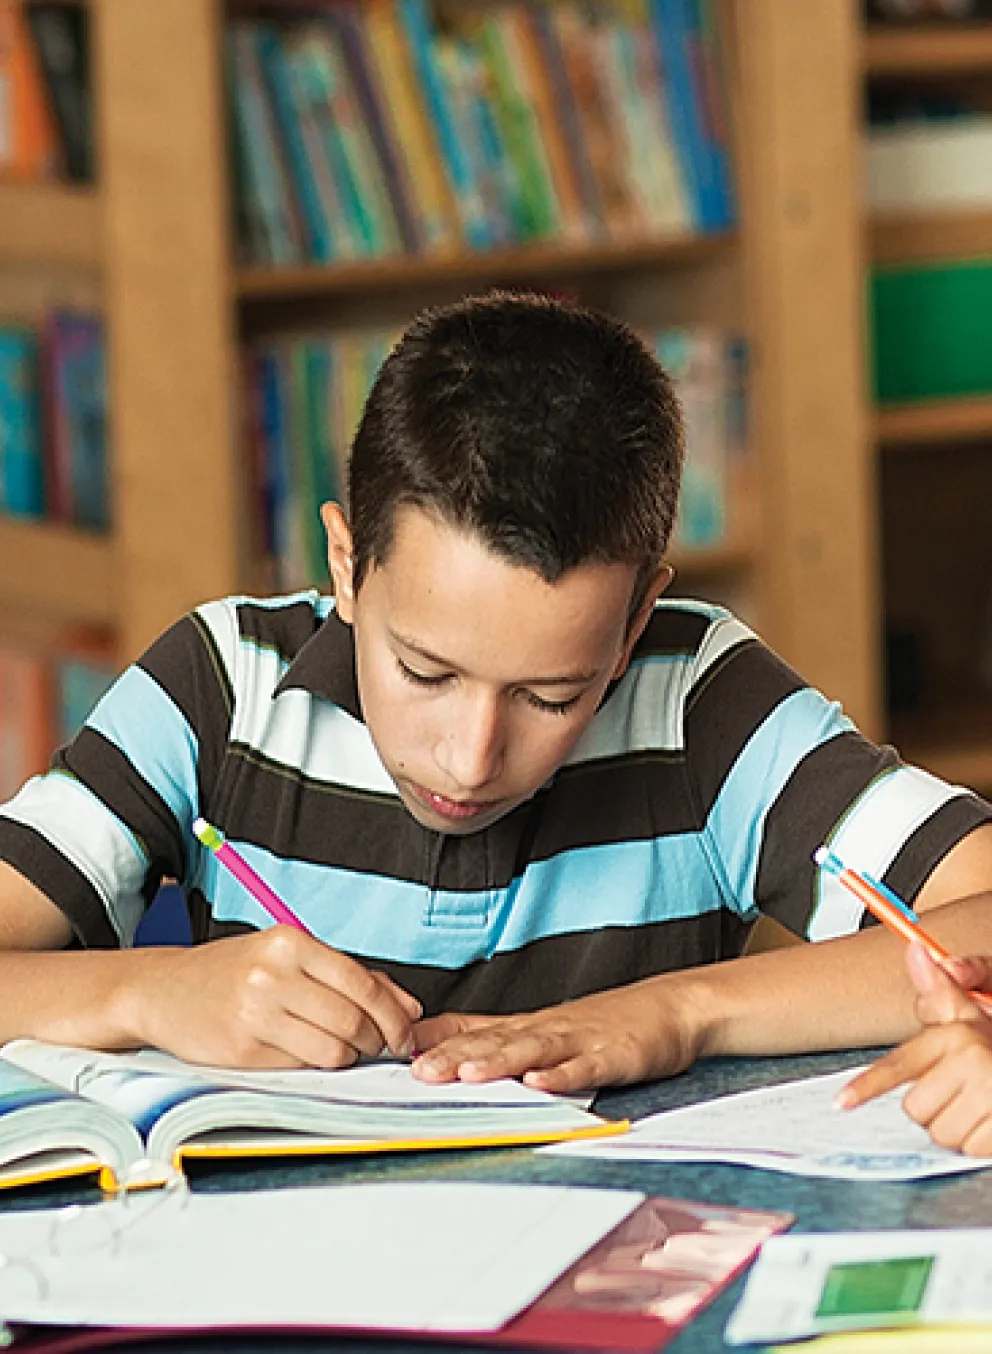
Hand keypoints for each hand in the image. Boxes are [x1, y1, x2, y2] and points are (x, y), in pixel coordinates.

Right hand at [129, 928, 421, 1068]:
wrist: (165, 990)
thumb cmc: (236, 971)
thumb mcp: (291, 956)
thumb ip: (350, 976)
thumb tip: (409, 1008)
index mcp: (291, 942)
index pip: (363, 984)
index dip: (394, 1015)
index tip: (405, 1032)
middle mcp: (273, 974)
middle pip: (353, 1020)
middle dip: (376, 1040)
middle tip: (378, 1045)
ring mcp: (254, 1014)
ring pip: (332, 1050)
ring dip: (347, 1056)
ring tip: (341, 1048)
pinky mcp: (241, 1050)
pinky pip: (300, 1066)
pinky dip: (313, 1064)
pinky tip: (304, 1051)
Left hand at [410, 978, 705, 1092]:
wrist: (669, 1008)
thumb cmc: (603, 1024)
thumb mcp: (545, 1030)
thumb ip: (497, 1038)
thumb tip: (439, 1049)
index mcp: (528, 1027)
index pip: (473, 1029)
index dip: (435, 1041)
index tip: (393, 1050)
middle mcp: (546, 1029)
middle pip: (494, 1041)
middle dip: (455, 1056)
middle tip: (418, 1073)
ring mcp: (580, 1040)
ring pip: (533, 1050)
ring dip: (499, 1062)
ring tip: (468, 1073)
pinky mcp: (613, 1056)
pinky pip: (586, 1067)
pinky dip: (563, 1076)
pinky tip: (541, 1084)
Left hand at [838, 943, 991, 1154]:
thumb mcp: (969, 1014)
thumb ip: (939, 991)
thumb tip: (916, 951)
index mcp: (955, 1035)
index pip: (900, 1064)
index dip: (868, 1085)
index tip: (842, 1102)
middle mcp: (972, 1062)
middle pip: (915, 1108)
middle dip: (933, 1106)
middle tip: (956, 1091)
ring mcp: (990, 1096)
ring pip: (940, 1133)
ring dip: (956, 1127)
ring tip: (975, 1105)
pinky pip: (966, 1150)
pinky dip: (976, 1143)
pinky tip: (988, 1122)